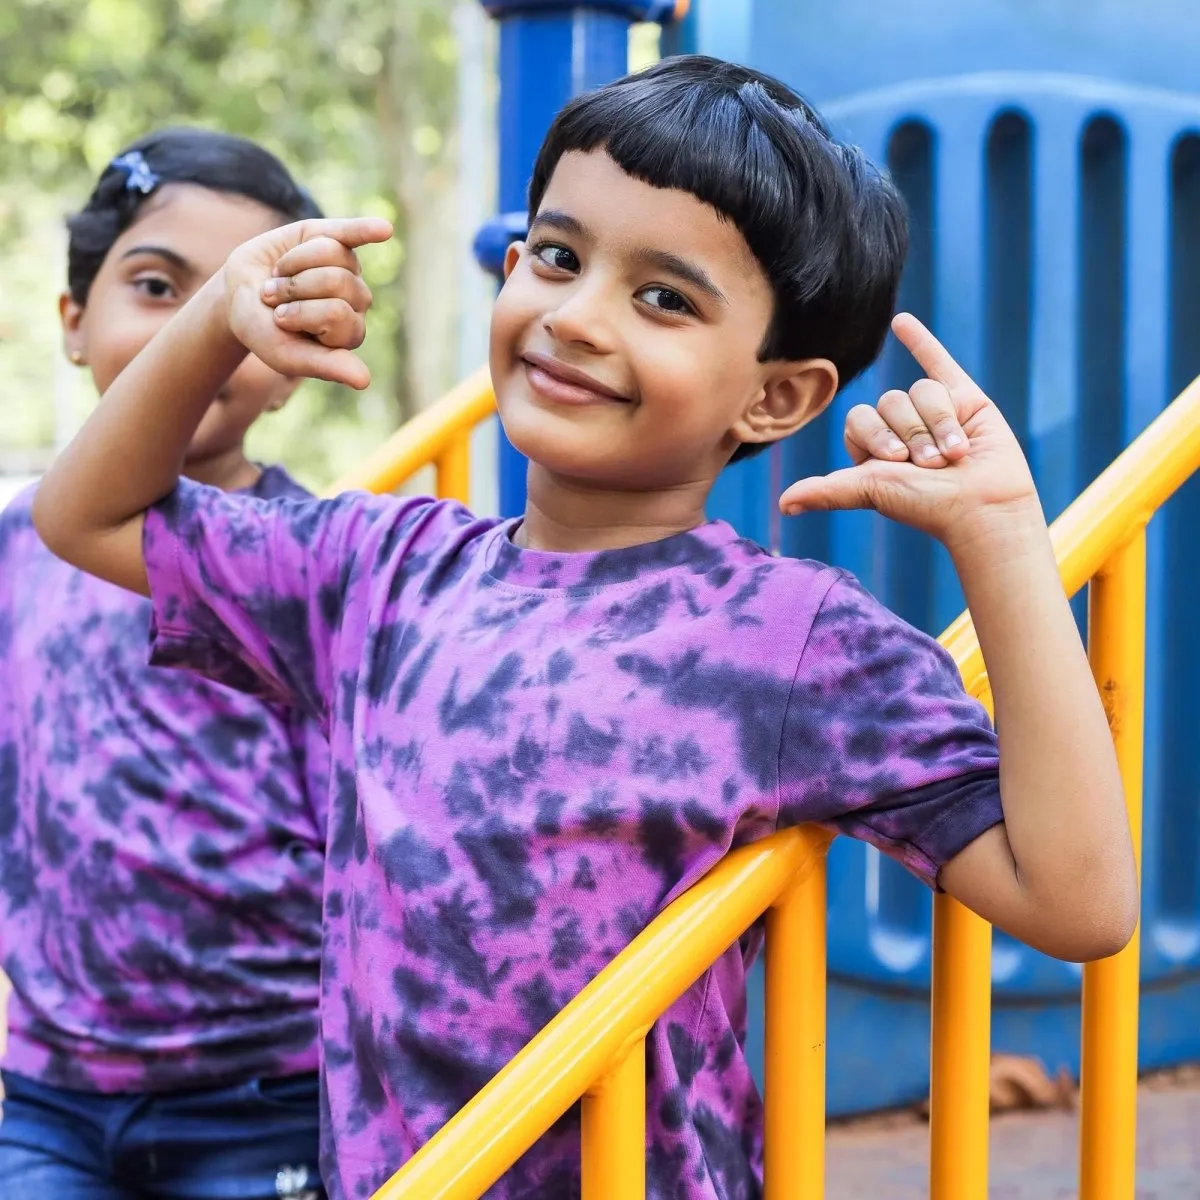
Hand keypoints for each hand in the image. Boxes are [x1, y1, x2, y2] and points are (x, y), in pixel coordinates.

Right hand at [222, 217, 392, 389]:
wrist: (238, 296)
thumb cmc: (263, 330)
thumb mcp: (285, 354)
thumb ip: (324, 366)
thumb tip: (364, 381)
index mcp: (349, 333)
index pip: (336, 314)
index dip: (300, 313)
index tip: (278, 321)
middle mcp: (356, 302)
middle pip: (336, 281)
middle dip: (294, 286)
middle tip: (275, 297)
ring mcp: (349, 270)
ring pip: (330, 252)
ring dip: (292, 263)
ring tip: (280, 276)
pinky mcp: (337, 239)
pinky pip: (352, 233)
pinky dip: (366, 229)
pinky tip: (383, 229)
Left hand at [779, 313, 1040, 549]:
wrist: (981, 505)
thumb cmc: (925, 504)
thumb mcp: (869, 491)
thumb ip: (826, 491)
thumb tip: (784, 505)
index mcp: (873, 449)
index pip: (858, 417)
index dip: (875, 435)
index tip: (897, 462)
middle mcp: (899, 428)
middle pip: (890, 400)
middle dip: (911, 432)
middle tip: (929, 464)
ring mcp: (932, 411)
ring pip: (922, 390)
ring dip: (938, 423)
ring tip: (954, 453)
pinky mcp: (966, 399)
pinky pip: (938, 362)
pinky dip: (921, 341)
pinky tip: (900, 321)